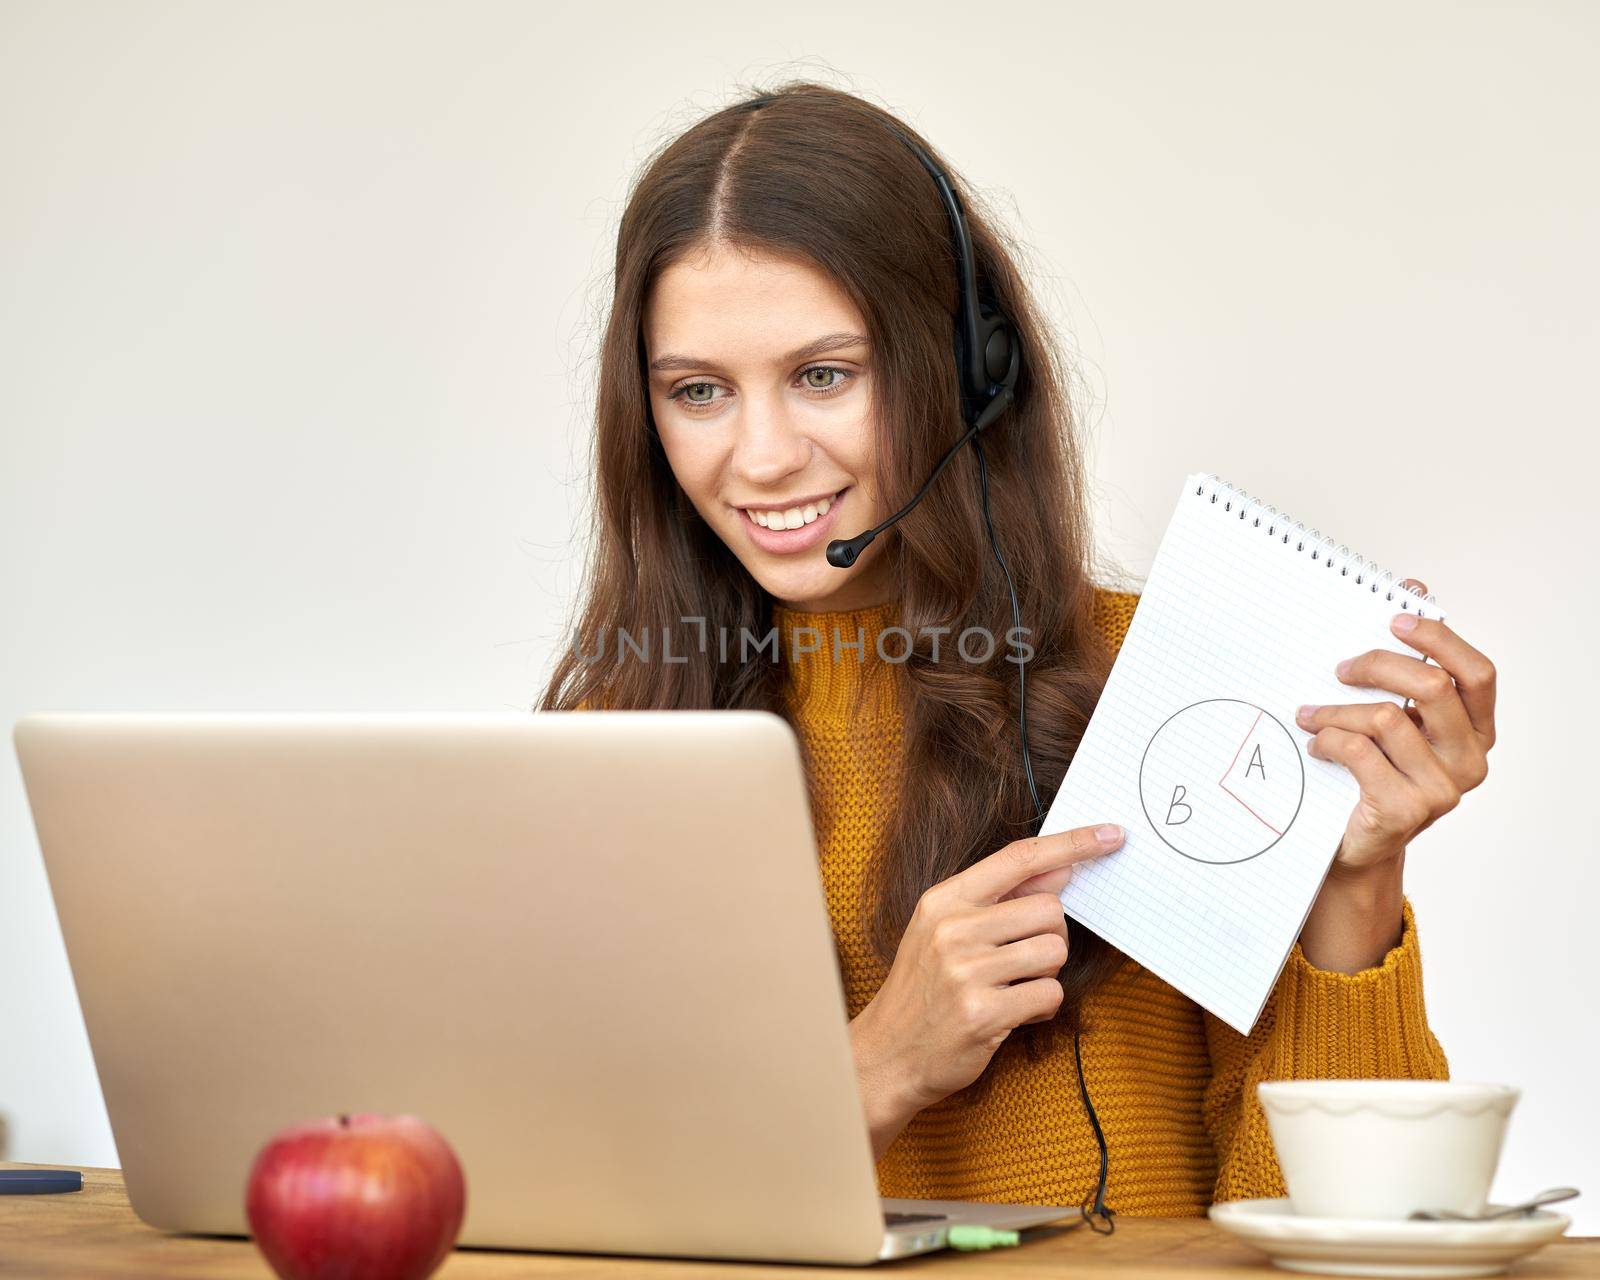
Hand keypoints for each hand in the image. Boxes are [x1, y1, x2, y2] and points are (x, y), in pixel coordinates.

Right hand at [851, 823, 1124, 1122]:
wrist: (888, 1053)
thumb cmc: (926, 987)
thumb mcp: (947, 930)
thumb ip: (1002, 898)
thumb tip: (1061, 868)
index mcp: (945, 899)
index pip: (1019, 857)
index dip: (1071, 843)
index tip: (1111, 833)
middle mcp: (952, 929)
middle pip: (1049, 909)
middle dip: (1053, 936)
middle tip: (1026, 959)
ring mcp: (965, 971)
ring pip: (1055, 952)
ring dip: (1048, 974)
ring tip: (1015, 987)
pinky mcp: (982, 1013)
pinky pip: (1050, 995)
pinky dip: (1043, 1007)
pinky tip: (1013, 1012)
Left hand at [1296, 577, 1495, 874]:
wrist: (1355, 844)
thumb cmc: (1371, 771)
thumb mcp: (1392, 716)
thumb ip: (1406, 663)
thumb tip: (1415, 587)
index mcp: (1476, 730)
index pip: (1477, 673)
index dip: (1439, 640)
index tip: (1394, 620)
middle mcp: (1470, 759)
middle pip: (1432, 687)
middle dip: (1378, 665)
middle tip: (1339, 667)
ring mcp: (1441, 789)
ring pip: (1385, 717)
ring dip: (1336, 709)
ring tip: (1309, 714)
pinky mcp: (1405, 808)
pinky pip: (1358, 750)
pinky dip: (1327, 739)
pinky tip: (1315, 746)